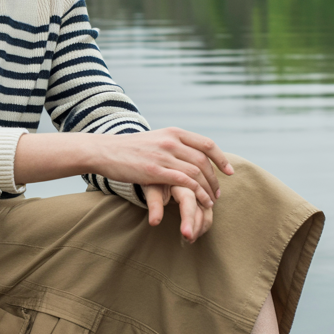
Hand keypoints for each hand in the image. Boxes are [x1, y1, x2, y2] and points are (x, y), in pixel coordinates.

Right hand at [91, 127, 232, 208]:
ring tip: (211, 201)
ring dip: (207, 189)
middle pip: (204, 161)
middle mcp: (171, 141)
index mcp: (173, 132)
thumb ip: (172, 143)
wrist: (104, 150)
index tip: (229, 172)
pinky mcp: (155, 171)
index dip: (221, 159)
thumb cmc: (128, 148)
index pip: (207, 144)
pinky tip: (200, 202)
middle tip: (217, 193)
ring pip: (196, 173)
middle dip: (215, 179)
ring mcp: (164, 155)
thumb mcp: (154, 138)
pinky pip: (184, 182)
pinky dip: (196, 193)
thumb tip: (188, 151)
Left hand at [141, 183, 213, 243]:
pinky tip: (197, 232)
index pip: (188, 201)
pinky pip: (208, 209)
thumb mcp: (151, 190)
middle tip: (188, 240)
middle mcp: (194, 183)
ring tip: (190, 239)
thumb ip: (154, 205)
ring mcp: (201, 189)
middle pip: (201, 207)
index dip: (188, 218)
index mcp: (180, 179)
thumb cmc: (154, 181)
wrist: (160, 169)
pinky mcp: (203, 193)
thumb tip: (154, 222)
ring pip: (207, 210)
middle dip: (196, 226)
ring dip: (202, 226)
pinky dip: (204, 221)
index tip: (186, 235)